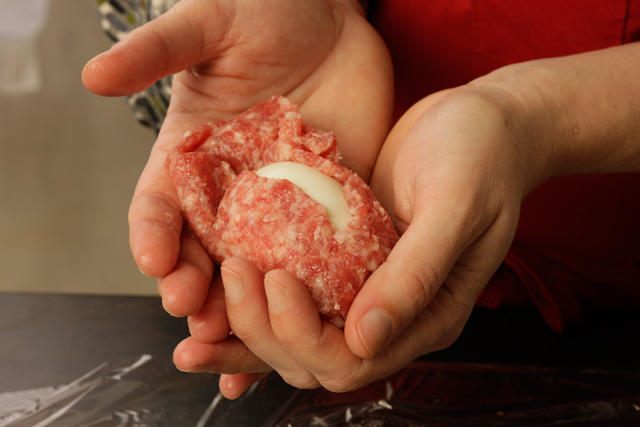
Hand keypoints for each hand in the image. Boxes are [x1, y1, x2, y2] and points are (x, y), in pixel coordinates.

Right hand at [82, 0, 392, 387]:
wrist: (333, 15)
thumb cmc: (263, 12)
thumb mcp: (207, 24)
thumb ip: (158, 51)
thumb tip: (93, 74)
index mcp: (190, 156)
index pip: (161, 206)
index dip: (154, 235)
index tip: (154, 260)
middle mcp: (230, 190)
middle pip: (204, 251)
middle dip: (197, 285)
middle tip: (194, 313)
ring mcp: (280, 202)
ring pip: (256, 267)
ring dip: (245, 305)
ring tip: (238, 336)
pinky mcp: (328, 203)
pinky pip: (316, 253)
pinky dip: (307, 289)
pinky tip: (304, 318)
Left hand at [174, 84, 552, 397]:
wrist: (479, 119)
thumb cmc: (480, 155)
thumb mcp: (455, 206)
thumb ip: (416, 275)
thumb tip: (367, 338)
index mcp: (425, 317)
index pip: (352, 361)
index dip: (305, 335)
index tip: (279, 279)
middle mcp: (389, 315)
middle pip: (311, 356)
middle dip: (262, 330)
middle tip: (235, 275)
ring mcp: (362, 289)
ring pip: (292, 331)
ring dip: (244, 324)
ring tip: (201, 302)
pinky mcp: (340, 258)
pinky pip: (292, 287)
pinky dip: (252, 294)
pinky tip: (215, 280)